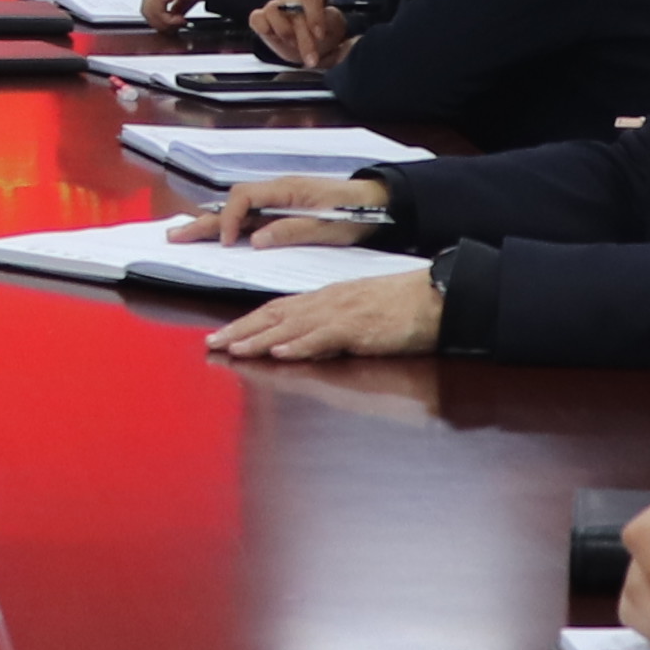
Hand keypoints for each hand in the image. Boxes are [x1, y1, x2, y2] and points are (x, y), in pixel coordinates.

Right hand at [171, 170, 386, 246]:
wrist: (376, 202)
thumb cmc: (354, 212)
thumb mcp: (326, 226)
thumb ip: (291, 230)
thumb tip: (256, 240)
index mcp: (285, 190)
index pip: (243, 198)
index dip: (230, 220)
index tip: (228, 243)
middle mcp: (276, 192)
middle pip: (231, 204)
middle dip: (204, 221)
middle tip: (175, 236)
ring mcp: (277, 201)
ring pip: (236, 211)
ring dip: (211, 224)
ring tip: (185, 235)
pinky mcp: (282, 211)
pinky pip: (248, 216)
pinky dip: (229, 226)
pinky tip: (219, 236)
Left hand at [208, 266, 441, 360]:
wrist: (437, 297)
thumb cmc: (403, 306)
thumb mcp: (360, 311)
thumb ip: (332, 324)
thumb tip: (305, 341)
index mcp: (328, 299)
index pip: (279, 308)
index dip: (248, 321)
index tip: (225, 334)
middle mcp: (328, 302)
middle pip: (276, 315)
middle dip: (241, 330)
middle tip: (212, 343)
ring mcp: (343, 314)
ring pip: (292, 326)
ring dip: (260, 338)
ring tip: (234, 349)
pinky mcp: (361, 328)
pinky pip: (325, 337)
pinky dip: (301, 345)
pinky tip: (280, 353)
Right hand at [253, 0, 350, 68]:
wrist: (310, 46)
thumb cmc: (323, 36)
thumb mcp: (336, 32)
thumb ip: (343, 34)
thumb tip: (354, 43)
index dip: (314, 16)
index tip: (319, 35)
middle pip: (294, 10)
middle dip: (303, 38)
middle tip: (311, 58)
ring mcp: (275, 6)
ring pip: (273, 11)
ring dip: (284, 33)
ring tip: (293, 46)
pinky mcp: (261, 18)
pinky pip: (257, 18)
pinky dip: (263, 27)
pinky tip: (273, 37)